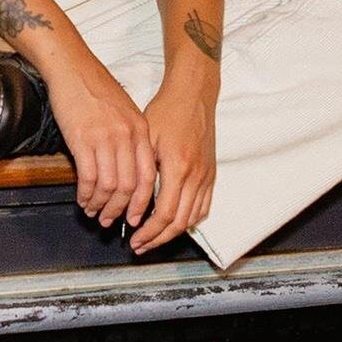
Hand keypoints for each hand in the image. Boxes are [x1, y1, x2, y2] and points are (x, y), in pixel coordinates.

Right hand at [43, 54, 157, 229]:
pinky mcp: (82, 139)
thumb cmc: (96, 89)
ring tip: (93, 213)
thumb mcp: (124, 112)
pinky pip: (88, 177)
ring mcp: (105, 138)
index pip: (148, 177)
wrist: (73, 68)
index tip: (134, 217)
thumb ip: (131, 139)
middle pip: (129, 186)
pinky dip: (86, 194)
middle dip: (120, 210)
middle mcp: (127, 136)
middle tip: (110, 221)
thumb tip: (129, 171)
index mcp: (140, 131)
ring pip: (109, 186)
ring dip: (101, 205)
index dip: (141, 202)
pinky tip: (82, 199)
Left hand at [128, 73, 217, 254]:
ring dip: (171, 233)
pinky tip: (173, 223)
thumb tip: (131, 202)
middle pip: (178, 223)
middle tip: (139, 246)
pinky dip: (188, 220)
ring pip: (192, 218)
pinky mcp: (211, 174)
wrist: (193, 95)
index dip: (148, 232)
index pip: (164, 214)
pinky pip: (203, 207)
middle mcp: (196, 176)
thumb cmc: (167, 112)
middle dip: (157, 239)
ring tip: (152, 238)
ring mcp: (206, 176)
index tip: (134, 240)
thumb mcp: (148, 138)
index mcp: (178, 167)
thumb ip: (143, 171)